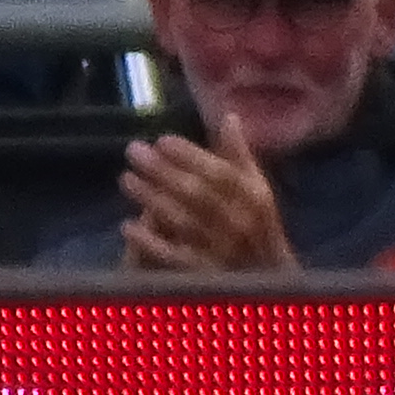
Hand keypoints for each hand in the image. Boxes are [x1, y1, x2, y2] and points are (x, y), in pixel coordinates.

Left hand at [115, 129, 294, 273]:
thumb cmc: (257, 225)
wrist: (268, 278)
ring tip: (126, 179)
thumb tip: (228, 116)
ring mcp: (220, 249)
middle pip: (197, 193)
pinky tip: (126, 225)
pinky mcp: (202, 274)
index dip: (191, 156)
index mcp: (254, 197)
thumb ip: (239, 156)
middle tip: (133, 151)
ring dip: (151, 198)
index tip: (162, 140)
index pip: (220, 173)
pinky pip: (172, 255)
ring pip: (182, 221)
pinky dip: (149, 240)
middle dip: (163, 170)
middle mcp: (239, 222)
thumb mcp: (256, 188)